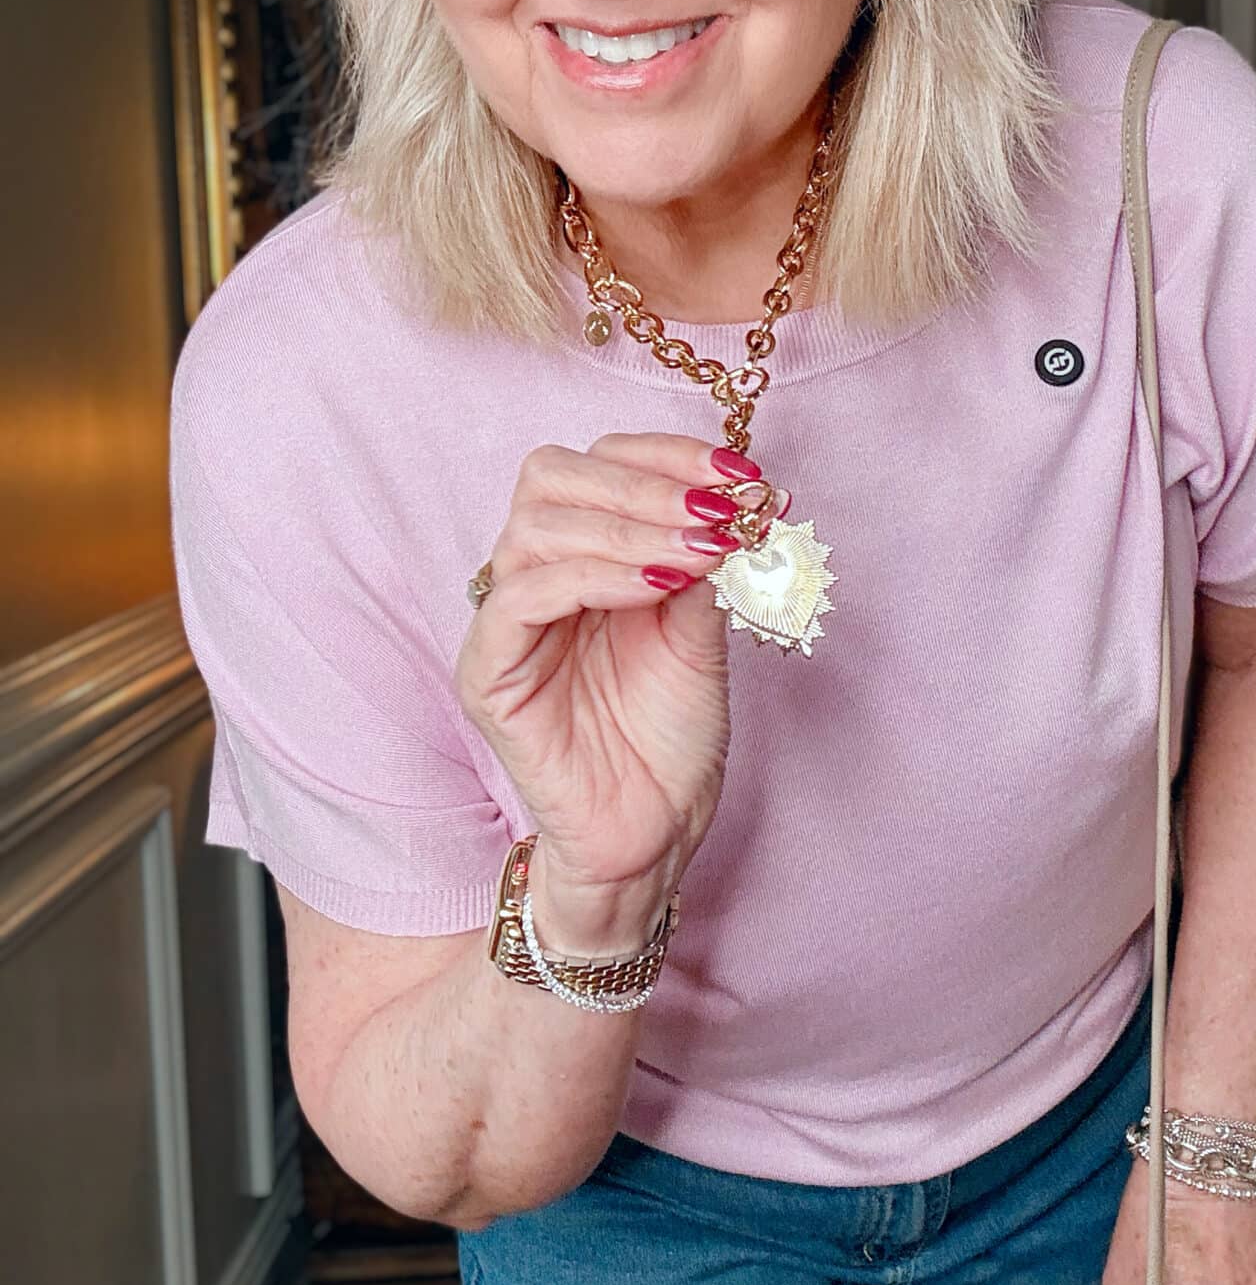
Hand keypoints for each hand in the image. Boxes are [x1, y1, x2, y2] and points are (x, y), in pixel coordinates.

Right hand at [455, 433, 763, 924]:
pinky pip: (521, 598)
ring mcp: (505, 623)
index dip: (666, 454)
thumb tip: (734, 499)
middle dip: (644, 482)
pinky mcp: (488, 674)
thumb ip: (705, 561)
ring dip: (629, 525)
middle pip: (550, 475)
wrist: (653, 831)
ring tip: (697, 550)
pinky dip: (595, 576)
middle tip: (716, 509)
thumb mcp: (703, 628)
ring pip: (535, 528)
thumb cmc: (671, 734)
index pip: (597, 461)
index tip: (739, 472)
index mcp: (583, 553)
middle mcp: (535, 575)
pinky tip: (658, 587)